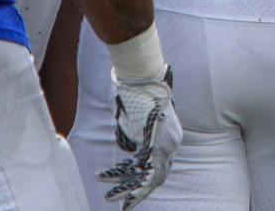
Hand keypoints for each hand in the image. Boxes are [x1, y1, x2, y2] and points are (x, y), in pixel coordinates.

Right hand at [99, 70, 181, 206]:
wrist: (144, 75)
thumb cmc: (140, 89)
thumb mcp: (138, 116)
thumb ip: (133, 133)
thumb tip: (127, 147)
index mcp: (171, 134)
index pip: (161, 163)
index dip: (145, 177)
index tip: (129, 183)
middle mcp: (171, 142)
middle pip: (157, 174)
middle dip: (138, 190)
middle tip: (125, 203)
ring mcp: (164, 143)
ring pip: (146, 176)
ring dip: (126, 189)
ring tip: (109, 198)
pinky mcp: (153, 142)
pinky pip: (138, 168)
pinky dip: (119, 175)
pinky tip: (103, 179)